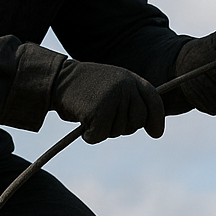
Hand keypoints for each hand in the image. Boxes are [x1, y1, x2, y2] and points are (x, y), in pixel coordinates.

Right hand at [51, 60, 165, 143]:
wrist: (58, 79)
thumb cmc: (85, 87)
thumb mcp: (113, 85)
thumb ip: (131, 99)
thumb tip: (155, 129)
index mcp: (131, 79)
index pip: (154, 102)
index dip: (156, 120)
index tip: (155, 133)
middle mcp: (126, 87)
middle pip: (138, 121)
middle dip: (123, 127)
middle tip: (105, 119)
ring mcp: (114, 98)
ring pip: (119, 131)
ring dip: (104, 130)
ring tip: (90, 112)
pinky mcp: (99, 111)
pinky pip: (101, 135)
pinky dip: (90, 136)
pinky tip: (83, 121)